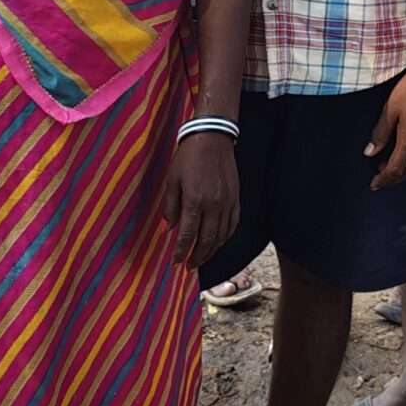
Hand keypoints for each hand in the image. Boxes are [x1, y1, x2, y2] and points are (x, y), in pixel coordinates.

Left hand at [160, 130, 237, 267]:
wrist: (212, 137)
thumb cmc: (188, 156)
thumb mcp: (172, 179)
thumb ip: (170, 206)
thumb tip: (169, 227)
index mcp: (194, 200)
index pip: (187, 235)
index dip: (181, 252)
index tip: (176, 263)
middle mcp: (213, 205)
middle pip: (206, 241)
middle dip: (196, 257)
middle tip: (188, 267)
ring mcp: (227, 203)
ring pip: (221, 236)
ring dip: (210, 251)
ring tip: (201, 259)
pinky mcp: (236, 199)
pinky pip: (232, 225)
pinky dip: (224, 238)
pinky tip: (217, 243)